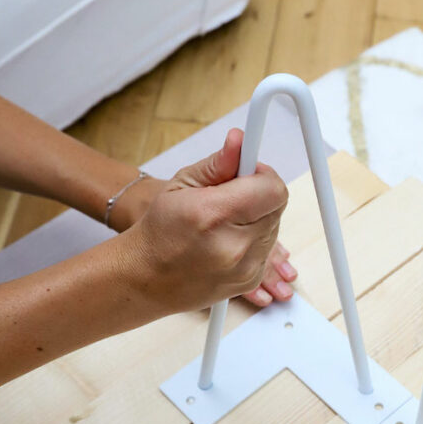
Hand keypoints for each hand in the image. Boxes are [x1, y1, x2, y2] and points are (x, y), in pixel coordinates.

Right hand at [115, 130, 288, 314]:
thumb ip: (218, 163)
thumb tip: (240, 141)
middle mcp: (234, 246)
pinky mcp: (250, 282)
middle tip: (230, 198)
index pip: (272, 188)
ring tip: (224, 223)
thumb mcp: (181, 185)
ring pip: (274, 228)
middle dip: (258, 196)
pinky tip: (226, 242)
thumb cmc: (160, 231)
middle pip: (275, 207)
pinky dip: (253, 241)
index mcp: (214, 215)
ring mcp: (244, 269)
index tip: (247, 174)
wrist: (146, 279)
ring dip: (257, 219)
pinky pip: (267, 250)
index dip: (262, 175)